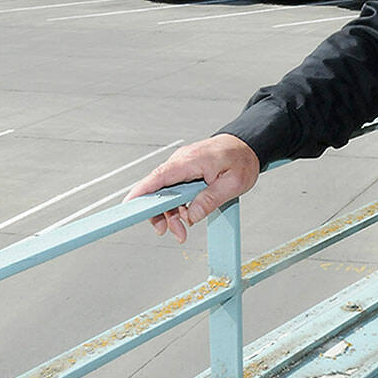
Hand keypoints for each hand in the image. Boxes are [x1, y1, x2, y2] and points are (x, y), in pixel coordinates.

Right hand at [123, 134, 260, 242]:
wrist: (248, 144)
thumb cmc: (242, 159)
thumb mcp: (233, 184)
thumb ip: (210, 200)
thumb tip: (191, 216)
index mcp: (190, 161)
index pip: (159, 177)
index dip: (141, 192)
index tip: (129, 206)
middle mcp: (181, 161)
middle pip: (158, 189)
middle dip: (160, 213)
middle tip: (173, 232)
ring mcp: (182, 166)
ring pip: (165, 193)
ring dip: (171, 213)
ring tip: (182, 231)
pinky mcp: (185, 171)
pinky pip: (173, 190)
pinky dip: (177, 205)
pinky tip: (187, 216)